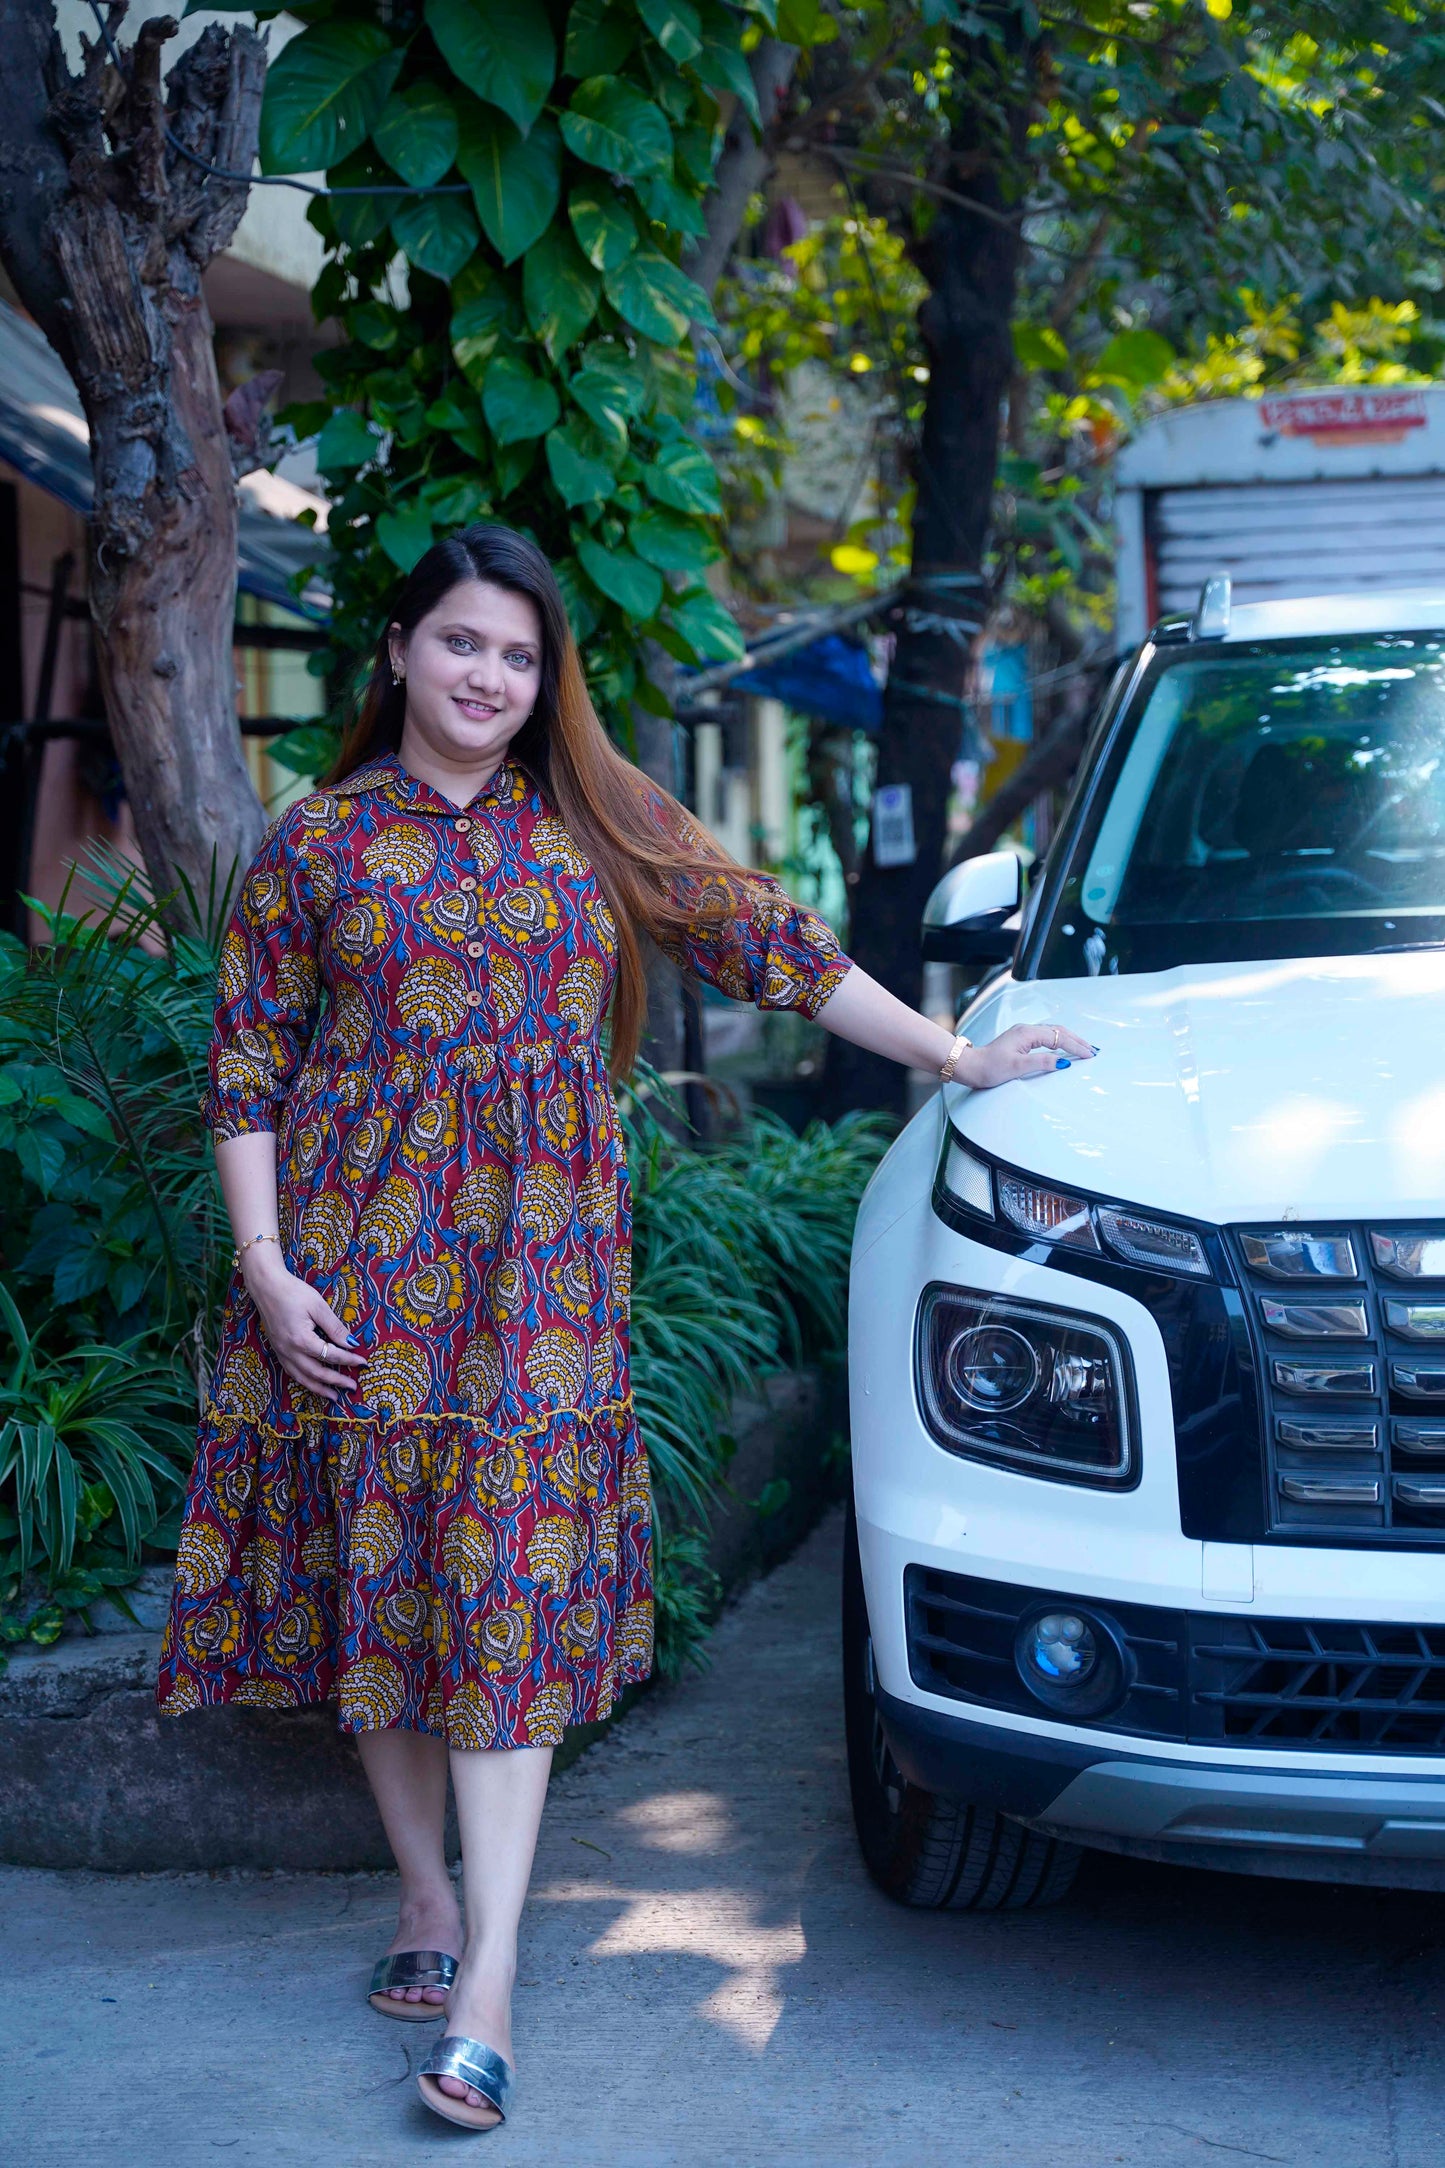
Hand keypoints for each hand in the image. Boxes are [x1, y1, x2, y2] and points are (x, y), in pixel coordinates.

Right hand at [242, 1248, 364, 1400]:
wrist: (267, 1287)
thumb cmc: (294, 1292)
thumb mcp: (318, 1306)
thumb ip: (335, 1328)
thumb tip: (352, 1344)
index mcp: (301, 1340)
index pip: (331, 1355)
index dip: (348, 1360)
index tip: (363, 1363)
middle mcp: (289, 1351)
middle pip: (316, 1373)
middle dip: (336, 1382)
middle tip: (353, 1387)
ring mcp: (281, 1352)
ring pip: (302, 1377)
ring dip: (319, 1388)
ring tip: (334, 1397)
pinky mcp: (277, 1350)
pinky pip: (292, 1372)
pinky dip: (304, 1381)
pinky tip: (313, 1383)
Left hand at [964, 1022, 1095, 1088]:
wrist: (971, 1066)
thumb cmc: (989, 1067)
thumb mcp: (1017, 1067)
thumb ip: (1041, 1063)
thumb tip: (1062, 1062)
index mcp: (1027, 1033)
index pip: (1059, 1038)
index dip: (1076, 1047)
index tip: (1089, 1055)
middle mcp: (1026, 1030)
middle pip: (1059, 1031)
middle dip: (1077, 1040)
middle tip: (1093, 1050)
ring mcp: (1023, 1034)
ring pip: (1053, 1032)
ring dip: (1069, 1039)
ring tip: (1084, 1047)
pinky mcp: (1020, 1040)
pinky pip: (1046, 1037)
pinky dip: (1059, 1041)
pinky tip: (1063, 1047)